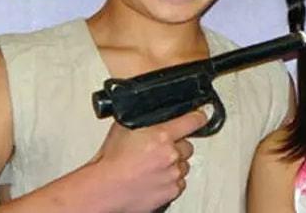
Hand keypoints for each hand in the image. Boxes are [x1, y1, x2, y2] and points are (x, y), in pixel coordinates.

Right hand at [92, 111, 206, 212]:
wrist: (103, 190)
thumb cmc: (109, 163)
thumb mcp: (124, 128)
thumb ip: (143, 119)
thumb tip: (151, 112)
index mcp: (162, 135)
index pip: (193, 121)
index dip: (199, 116)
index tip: (202, 114)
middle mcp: (171, 155)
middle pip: (187, 146)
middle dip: (176, 146)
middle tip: (159, 150)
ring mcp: (172, 174)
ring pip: (183, 165)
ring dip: (173, 165)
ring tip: (152, 167)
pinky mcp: (171, 192)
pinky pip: (178, 183)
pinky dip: (169, 181)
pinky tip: (154, 179)